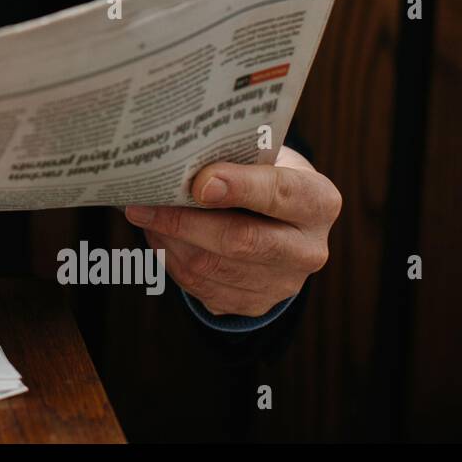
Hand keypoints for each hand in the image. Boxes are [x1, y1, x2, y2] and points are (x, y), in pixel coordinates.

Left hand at [123, 146, 340, 316]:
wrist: (277, 220)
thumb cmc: (261, 176)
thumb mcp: (261, 157)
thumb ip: (232, 159)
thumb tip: (181, 161)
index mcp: (318, 201)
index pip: (280, 193)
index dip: (239, 187)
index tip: (198, 182)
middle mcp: (309, 249)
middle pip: (241, 240)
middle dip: (184, 221)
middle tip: (142, 204)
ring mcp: (284, 283)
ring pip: (212, 267)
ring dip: (169, 241)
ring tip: (143, 215)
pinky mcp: (254, 303)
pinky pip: (201, 287)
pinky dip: (171, 261)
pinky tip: (157, 237)